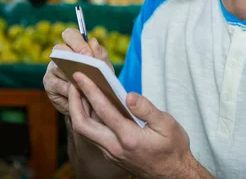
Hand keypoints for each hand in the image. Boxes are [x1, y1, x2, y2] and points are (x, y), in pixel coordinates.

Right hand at [43, 28, 113, 115]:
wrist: (91, 102)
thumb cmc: (98, 80)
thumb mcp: (104, 69)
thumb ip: (100, 56)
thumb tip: (93, 42)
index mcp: (73, 46)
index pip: (70, 34)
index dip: (78, 43)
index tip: (87, 54)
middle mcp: (60, 54)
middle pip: (60, 48)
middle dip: (74, 57)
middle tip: (86, 67)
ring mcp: (52, 68)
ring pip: (58, 68)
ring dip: (73, 76)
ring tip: (87, 83)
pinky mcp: (48, 83)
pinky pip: (58, 85)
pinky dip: (70, 91)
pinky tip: (80, 94)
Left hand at [68, 72, 210, 178]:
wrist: (172, 174)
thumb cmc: (173, 148)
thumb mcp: (167, 125)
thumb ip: (147, 109)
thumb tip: (129, 95)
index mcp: (129, 137)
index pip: (103, 110)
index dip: (90, 90)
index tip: (81, 76)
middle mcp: (115, 147)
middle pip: (82, 124)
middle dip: (74, 101)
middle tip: (73, 83)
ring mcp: (111, 153)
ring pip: (85, 132)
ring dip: (78, 111)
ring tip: (79, 91)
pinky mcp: (111, 155)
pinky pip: (93, 136)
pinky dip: (87, 119)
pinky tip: (91, 107)